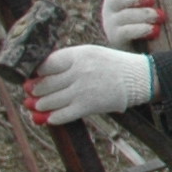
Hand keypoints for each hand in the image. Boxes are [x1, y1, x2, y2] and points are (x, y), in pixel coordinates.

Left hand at [25, 45, 155, 126]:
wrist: (140, 78)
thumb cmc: (112, 65)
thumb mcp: (90, 54)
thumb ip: (66, 61)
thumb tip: (39, 74)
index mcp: (78, 56)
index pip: (45, 65)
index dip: (35, 73)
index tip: (33, 77)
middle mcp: (78, 72)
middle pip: (44, 85)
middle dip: (35, 91)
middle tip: (31, 93)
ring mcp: (83, 90)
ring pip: (50, 101)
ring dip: (41, 105)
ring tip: (39, 105)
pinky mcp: (89, 106)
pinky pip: (62, 115)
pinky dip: (54, 117)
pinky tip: (52, 117)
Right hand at [98, 0, 163, 48]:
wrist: (140, 49)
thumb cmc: (147, 19)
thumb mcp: (150, 3)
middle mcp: (110, 10)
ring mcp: (111, 25)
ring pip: (124, 16)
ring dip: (144, 14)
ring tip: (161, 16)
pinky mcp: (117, 40)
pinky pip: (127, 32)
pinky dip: (142, 29)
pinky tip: (155, 29)